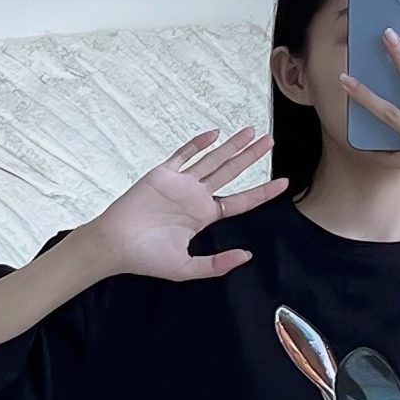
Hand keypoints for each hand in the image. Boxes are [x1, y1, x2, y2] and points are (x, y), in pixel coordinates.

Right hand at [85, 127, 288, 279]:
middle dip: (251, 157)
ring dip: (231, 145)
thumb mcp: (188, 268)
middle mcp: (196, 197)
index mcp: (204, 217)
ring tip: (252, 131)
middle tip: (270, 140)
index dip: (262, 192)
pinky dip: (198, 144)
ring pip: (212, 159)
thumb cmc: (147, 258)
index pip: (240, 201)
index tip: (284, 183)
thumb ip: (218, 263)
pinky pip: (183, 154)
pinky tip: (214, 134)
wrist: (115, 245)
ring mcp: (180, 183)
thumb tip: (248, 256)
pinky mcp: (163, 174)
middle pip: (231, 172)